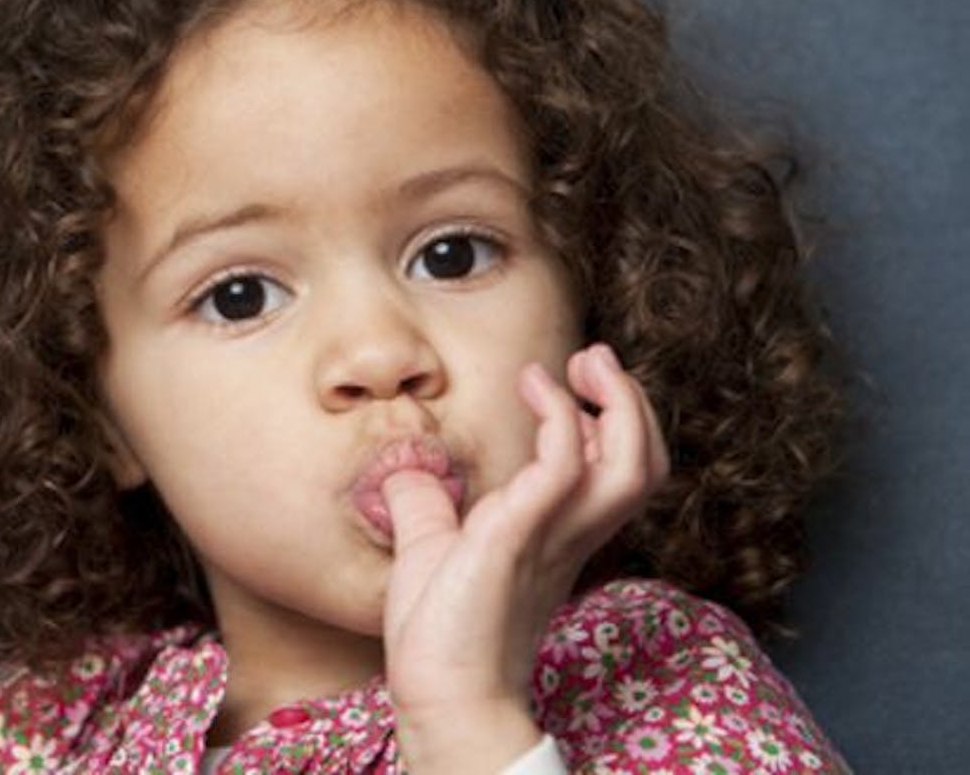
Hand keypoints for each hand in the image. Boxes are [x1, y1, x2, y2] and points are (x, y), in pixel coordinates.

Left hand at [381, 342, 669, 771]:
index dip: (611, 423)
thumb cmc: (438, 634)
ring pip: (635, 465)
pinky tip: (532, 388)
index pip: (617, 472)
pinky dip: (559, 416)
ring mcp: (554, 535)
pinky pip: (565, 464)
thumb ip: (428, 509)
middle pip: (646, 463)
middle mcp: (571, 534)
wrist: (438, 694)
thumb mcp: (431, 551)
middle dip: (632, 402)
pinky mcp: (522, 533)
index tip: (570, 385)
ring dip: (619, 403)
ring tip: (581, 362)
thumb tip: (408, 474)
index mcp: (559, 536)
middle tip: (593, 360)